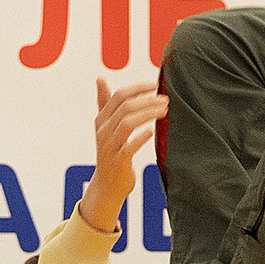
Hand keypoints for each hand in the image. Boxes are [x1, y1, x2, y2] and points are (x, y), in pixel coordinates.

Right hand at [79, 77, 166, 233]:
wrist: (107, 185)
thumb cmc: (110, 152)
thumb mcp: (105, 127)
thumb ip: (104, 103)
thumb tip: (99, 78)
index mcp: (102, 120)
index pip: (119, 96)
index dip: (138, 88)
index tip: (155, 84)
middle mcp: (104, 131)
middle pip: (124, 108)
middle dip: (147, 101)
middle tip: (165, 99)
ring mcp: (110, 146)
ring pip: (127, 123)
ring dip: (147, 114)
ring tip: (164, 111)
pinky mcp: (118, 162)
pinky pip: (128, 147)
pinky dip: (140, 138)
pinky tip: (151, 131)